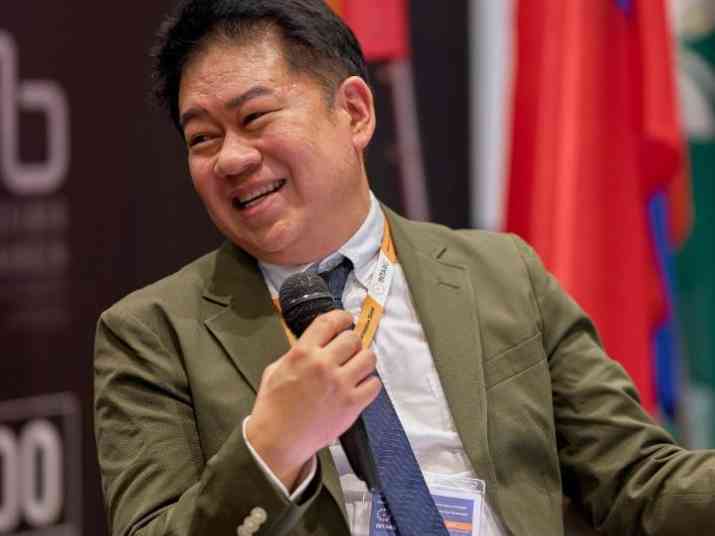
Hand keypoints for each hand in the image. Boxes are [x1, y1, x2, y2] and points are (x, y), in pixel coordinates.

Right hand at [245, 310, 381, 490]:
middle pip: (352, 338)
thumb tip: (316, 343)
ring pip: (368, 357)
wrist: (278, 440)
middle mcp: (323, 365)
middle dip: (351, 343)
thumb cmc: (274, 407)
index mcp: (302, 353)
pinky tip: (360, 386)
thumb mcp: (276, 369)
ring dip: (364, 360)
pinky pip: (374, 384)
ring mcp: (340, 384)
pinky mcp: (352, 404)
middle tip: (348, 350)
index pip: (330, 322)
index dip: (341, 317)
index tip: (345, 320)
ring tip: (356, 367)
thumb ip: (297, 352)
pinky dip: (370, 383)